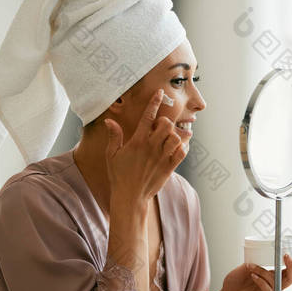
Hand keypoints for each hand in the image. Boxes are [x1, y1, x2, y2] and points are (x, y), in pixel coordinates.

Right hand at [104, 89, 186, 208]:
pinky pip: (182, 152)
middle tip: (160, 127)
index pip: (148, 116)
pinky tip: (176, 148)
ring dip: (174, 134)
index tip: (160, 93)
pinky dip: (182, 148)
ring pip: (176, 137)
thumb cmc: (119, 175)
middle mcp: (151, 147)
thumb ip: (114, 136)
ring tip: (168, 138)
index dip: (155, 102)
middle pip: (166, 124)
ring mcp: (162, 158)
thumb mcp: (112, 155)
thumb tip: (109, 120)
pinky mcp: (169, 168)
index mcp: (137, 142)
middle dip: (165, 121)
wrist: (130, 197)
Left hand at [217, 254, 291, 290]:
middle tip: (287, 256)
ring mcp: (270, 290)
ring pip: (276, 280)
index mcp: (276, 276)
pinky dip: (260, 280)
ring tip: (253, 266)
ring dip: (264, 271)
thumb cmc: (239, 277)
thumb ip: (258, 258)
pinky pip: (266, 288)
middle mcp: (275, 283)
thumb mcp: (250, 263)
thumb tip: (263, 246)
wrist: (228, 289)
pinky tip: (253, 275)